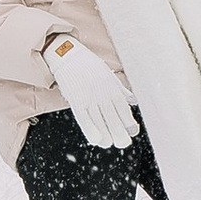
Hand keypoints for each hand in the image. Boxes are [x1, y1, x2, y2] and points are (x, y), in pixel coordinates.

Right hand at [46, 34, 133, 149]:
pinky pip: (83, 118)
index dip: (129, 121)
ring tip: (109, 143)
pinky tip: (96, 140)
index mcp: (111, 87)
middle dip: (120, 132)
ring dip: (106, 134)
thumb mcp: (108, 75)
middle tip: (124, 142)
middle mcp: (101, 93)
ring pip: (99, 120)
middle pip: (113, 117)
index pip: (123, 108)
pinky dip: (90, 130)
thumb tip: (133, 100)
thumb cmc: (88, 65)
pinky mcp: (75, 100)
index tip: (133, 131)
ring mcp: (88, 97)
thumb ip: (121, 90)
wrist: (67, 55)